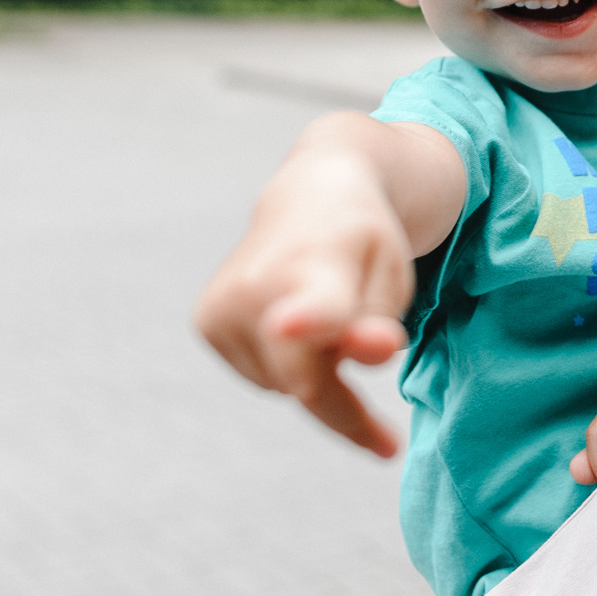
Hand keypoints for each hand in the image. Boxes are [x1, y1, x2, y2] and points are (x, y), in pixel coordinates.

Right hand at [195, 148, 415, 456]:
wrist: (311, 200)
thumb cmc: (361, 244)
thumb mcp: (391, 276)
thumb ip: (382, 320)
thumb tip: (377, 351)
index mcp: (320, 266)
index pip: (314, 303)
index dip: (305, 319)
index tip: (288, 324)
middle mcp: (258, 285)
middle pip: (307, 384)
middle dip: (346, 395)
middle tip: (366, 341)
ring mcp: (223, 305)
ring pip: (284, 387)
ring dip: (313, 370)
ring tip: (321, 312)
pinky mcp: (205, 324)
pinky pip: (261, 379)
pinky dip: (285, 364)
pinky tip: (291, 319)